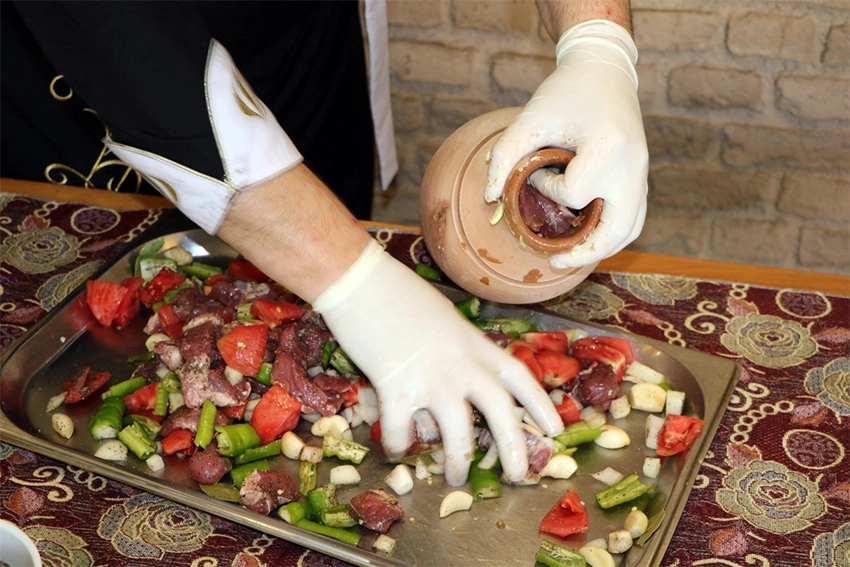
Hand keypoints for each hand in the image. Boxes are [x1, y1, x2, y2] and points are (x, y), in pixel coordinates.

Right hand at [312, 241, 563, 485]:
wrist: (362, 282)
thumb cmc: (399, 294)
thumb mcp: (444, 318)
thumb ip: (458, 347)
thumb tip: (460, 372)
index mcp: (475, 344)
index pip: (519, 377)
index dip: (540, 405)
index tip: (556, 429)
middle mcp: (461, 365)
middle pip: (500, 411)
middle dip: (513, 448)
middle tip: (518, 476)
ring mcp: (431, 378)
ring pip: (458, 433)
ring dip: (459, 462)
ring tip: (457, 479)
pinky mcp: (397, 388)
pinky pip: (402, 431)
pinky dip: (399, 446)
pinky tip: (397, 451)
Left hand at [485, 20, 647, 268]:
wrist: (603, 69)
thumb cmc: (565, 92)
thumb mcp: (529, 118)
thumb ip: (505, 155)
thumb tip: (490, 198)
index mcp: (609, 149)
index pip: (573, 193)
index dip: (546, 189)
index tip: (535, 171)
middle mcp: (632, 166)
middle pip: (616, 229)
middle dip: (584, 251)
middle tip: (554, 261)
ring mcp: (642, 173)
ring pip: (629, 229)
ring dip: (601, 249)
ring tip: (571, 258)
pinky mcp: (642, 175)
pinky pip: (633, 218)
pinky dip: (611, 234)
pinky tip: (586, 240)